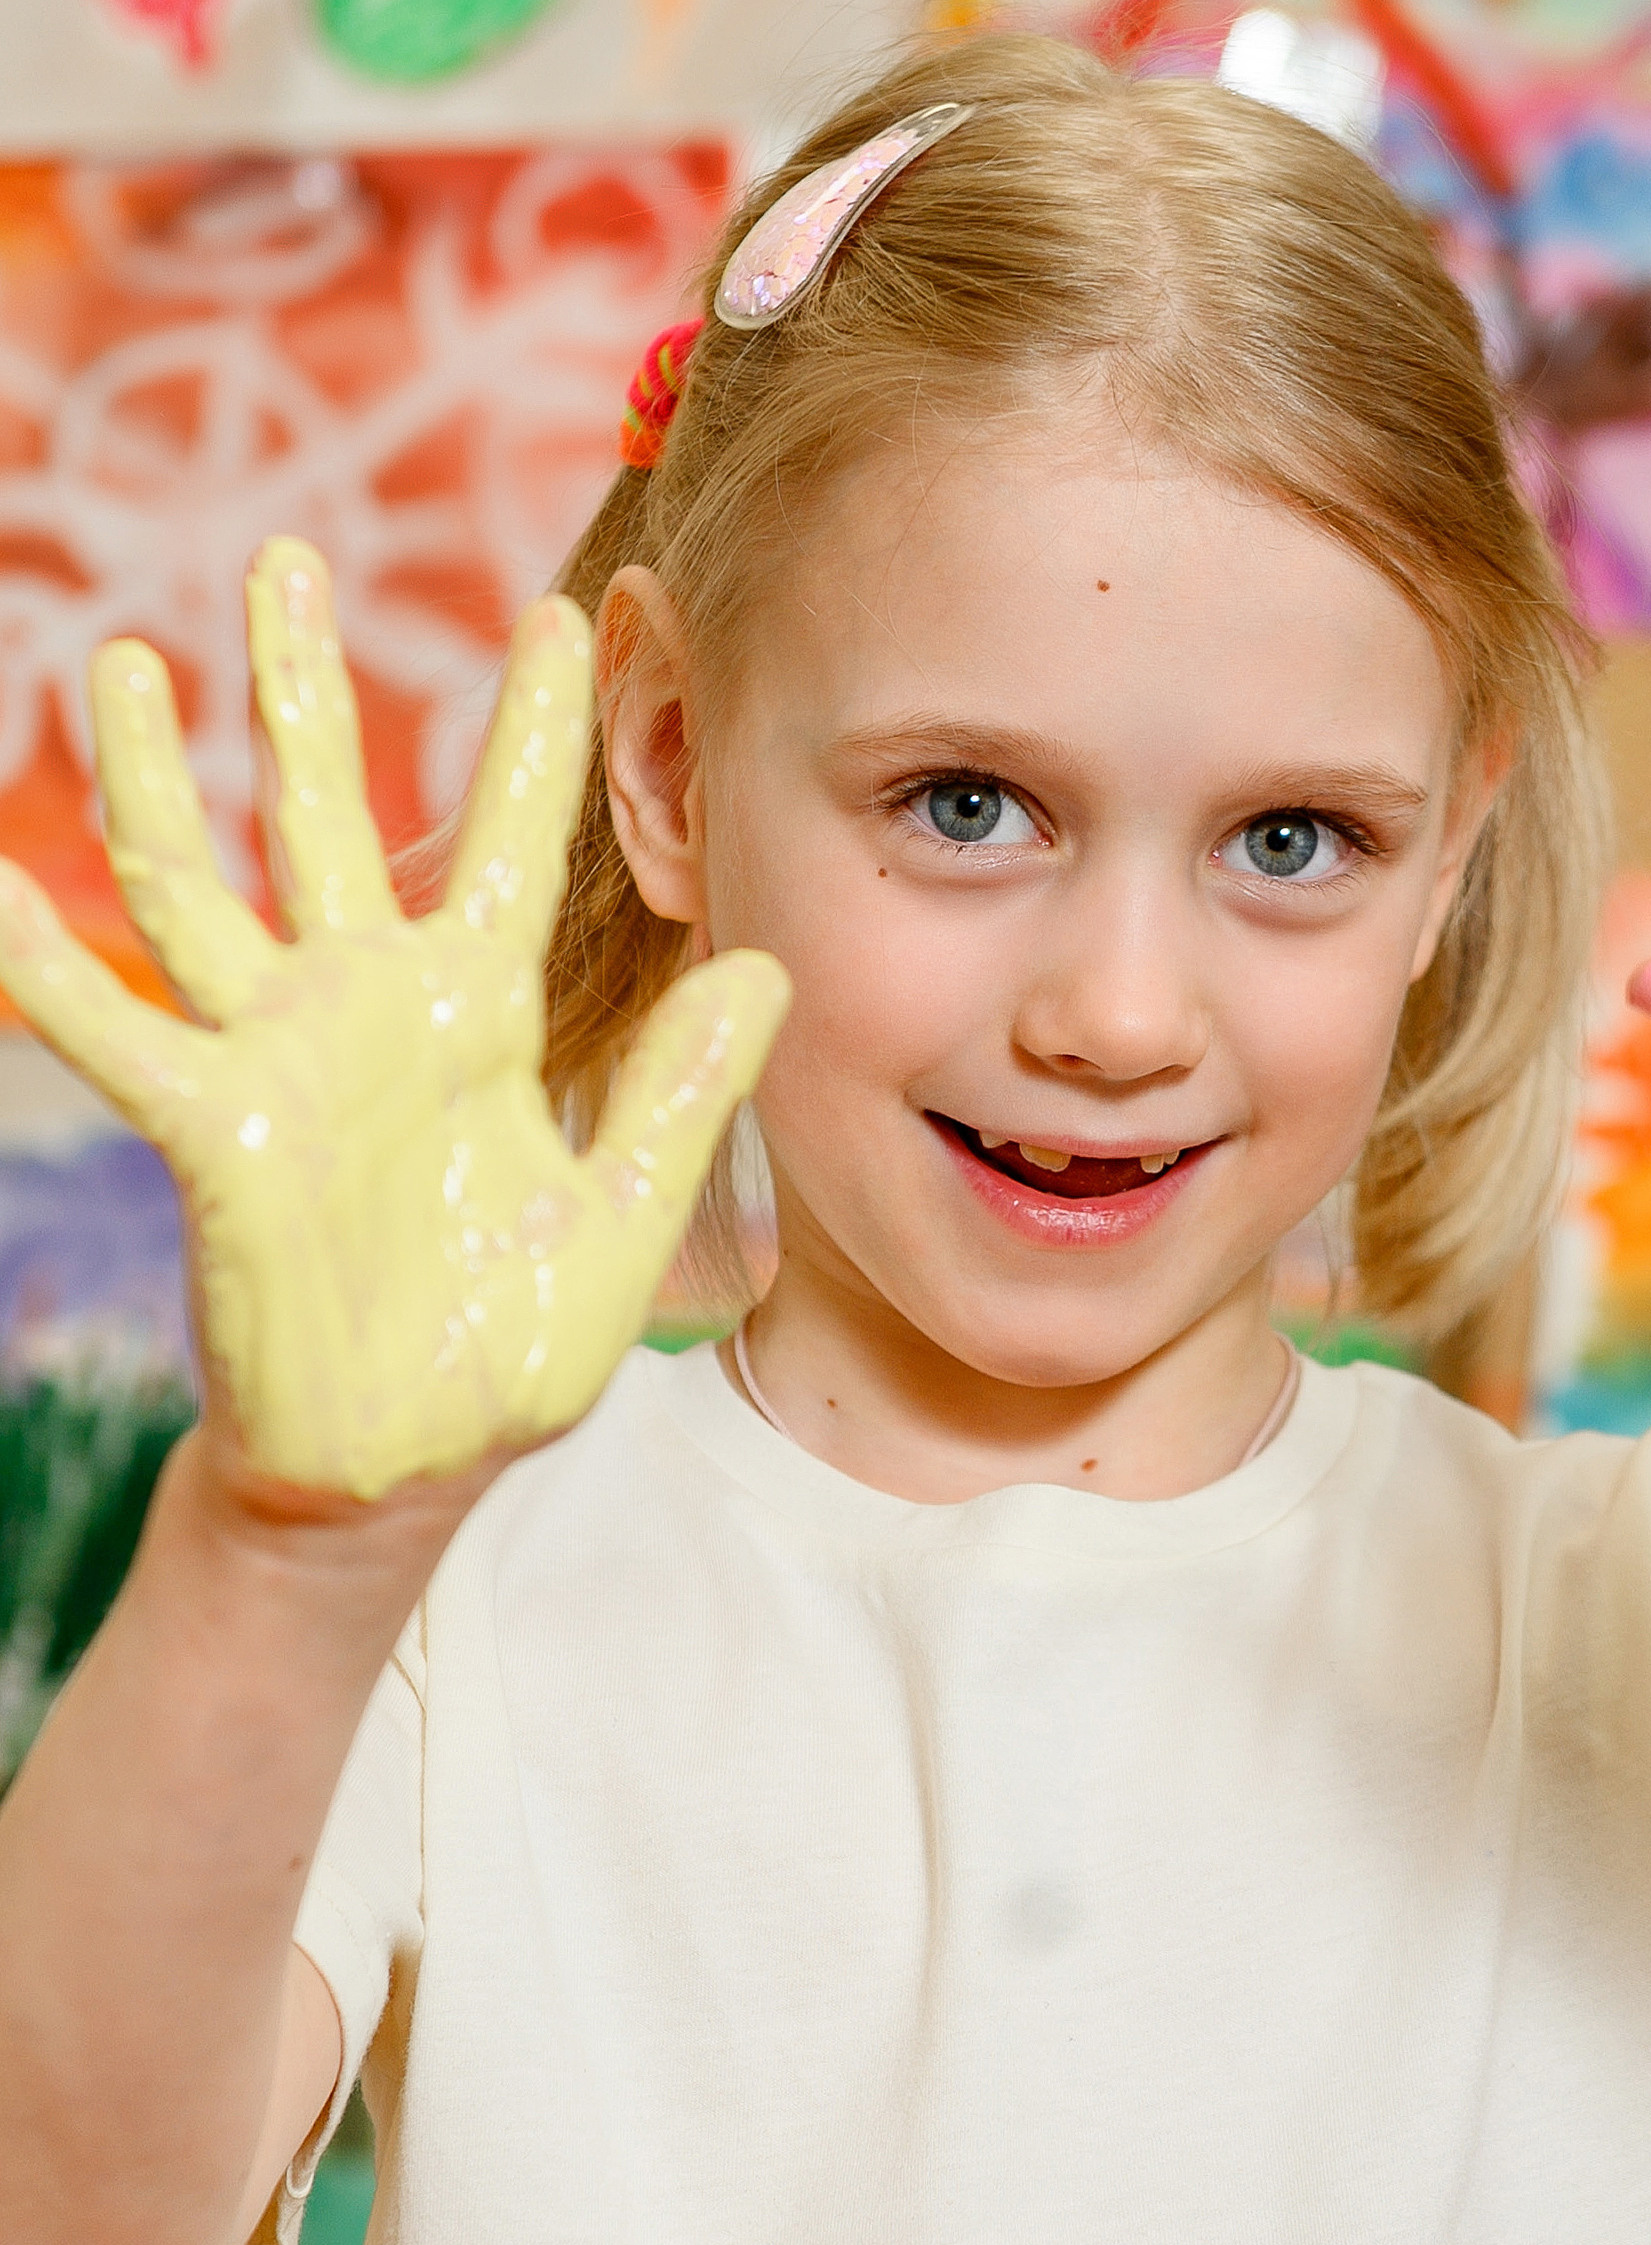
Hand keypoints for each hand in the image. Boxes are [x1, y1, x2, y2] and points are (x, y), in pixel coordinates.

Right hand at [0, 538, 787, 1499]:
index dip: (539, 735)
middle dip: (304, 689)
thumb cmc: (509, 1349)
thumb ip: (678, 1094)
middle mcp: (372, 1008)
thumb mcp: (621, 1219)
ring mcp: (279, 1057)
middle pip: (331, 814)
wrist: (408, 1464)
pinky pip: (113, 1029)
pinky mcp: (212, 1125)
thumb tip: (764, 968)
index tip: (568, 618)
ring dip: (160, 778)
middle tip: (285, 558)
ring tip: (131, 666)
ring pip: (202, 885)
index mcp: (482, 1018)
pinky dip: (42, 965)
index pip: (518, 845)